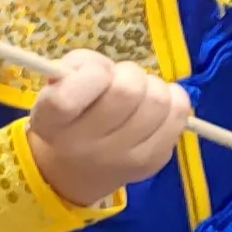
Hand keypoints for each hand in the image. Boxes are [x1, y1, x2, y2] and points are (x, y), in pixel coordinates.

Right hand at [23, 50, 197, 205]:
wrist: (80, 167)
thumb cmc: (72, 113)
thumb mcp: (60, 83)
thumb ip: (79, 65)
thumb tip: (109, 68)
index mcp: (51, 124)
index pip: (66, 99)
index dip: (90, 74)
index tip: (95, 74)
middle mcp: (84, 148)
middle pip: (127, 91)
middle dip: (129, 75)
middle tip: (121, 82)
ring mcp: (123, 158)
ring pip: (158, 100)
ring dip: (152, 87)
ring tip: (139, 96)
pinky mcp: (154, 161)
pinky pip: (180, 113)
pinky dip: (173, 99)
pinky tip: (155, 106)